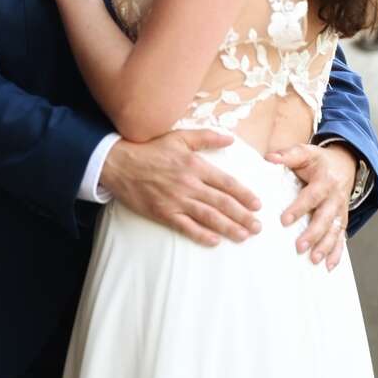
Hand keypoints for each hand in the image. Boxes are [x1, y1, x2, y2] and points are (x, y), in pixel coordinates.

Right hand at [102, 130, 262, 246]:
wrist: (120, 162)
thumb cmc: (150, 148)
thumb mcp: (179, 136)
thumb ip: (207, 137)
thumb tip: (231, 138)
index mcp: (194, 165)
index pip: (226, 182)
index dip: (244, 194)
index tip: (257, 204)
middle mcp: (188, 184)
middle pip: (222, 203)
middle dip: (243, 216)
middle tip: (258, 226)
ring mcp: (176, 200)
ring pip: (208, 217)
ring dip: (229, 228)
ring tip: (244, 236)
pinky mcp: (163, 213)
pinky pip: (186, 227)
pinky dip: (201, 235)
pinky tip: (215, 241)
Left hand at [265, 142, 355, 270]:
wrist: (345, 163)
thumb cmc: (319, 160)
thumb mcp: (305, 152)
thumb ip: (287, 155)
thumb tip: (269, 158)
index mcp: (325, 180)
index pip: (311, 196)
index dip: (299, 208)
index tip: (284, 221)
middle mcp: (335, 197)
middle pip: (325, 218)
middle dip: (313, 234)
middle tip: (299, 247)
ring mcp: (341, 210)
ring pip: (335, 230)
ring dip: (326, 246)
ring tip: (314, 260)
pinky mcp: (343, 219)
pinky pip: (342, 237)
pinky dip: (337, 253)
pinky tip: (329, 266)